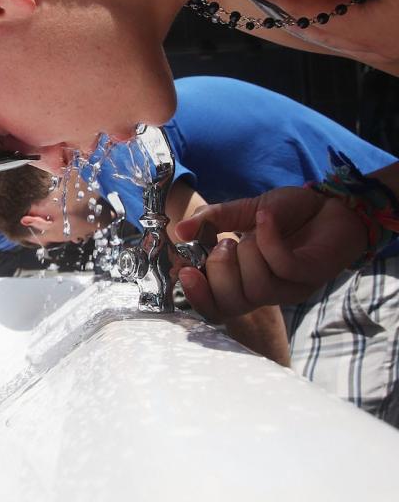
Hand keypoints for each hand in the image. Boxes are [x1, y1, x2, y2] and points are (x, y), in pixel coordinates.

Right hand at [174, 186, 365, 319]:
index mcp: (244, 281)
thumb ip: (211, 220)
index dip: (197, 296)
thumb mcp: (241, 211)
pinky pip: (281, 265)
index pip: (216, 306)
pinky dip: (268, 239)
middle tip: (225, 245)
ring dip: (247, 254)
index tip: (183, 271)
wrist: (331, 204)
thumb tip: (180, 231)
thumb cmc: (287, 214)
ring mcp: (289, 286)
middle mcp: (266, 291)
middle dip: (219, 272)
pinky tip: (267, 217)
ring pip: (257, 287)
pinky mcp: (310, 274)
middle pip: (232, 305)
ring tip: (249, 232)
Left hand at [256, 0, 398, 73]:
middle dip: (303, 17)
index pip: (307, 14)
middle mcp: (377, 44)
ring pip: (354, 40)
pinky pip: (380, 41)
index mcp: (359, 28)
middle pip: (326, 32)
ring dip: (333, 26)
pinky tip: (375, 23)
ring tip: (323, 16)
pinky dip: (365, 29)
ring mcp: (397, 46)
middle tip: (284, 7)